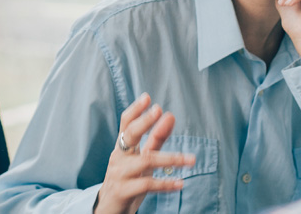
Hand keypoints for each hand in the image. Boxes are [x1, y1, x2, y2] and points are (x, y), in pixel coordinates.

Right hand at [94, 93, 195, 213]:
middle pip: (129, 135)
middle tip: (159, 110)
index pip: (126, 123)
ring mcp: (119, 174)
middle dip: (144, 122)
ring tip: (191, 160)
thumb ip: (156, 139)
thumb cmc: (128, 181)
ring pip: (145, 161)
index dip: (135, 110)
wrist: (109, 210)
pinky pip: (146, 184)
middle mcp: (119, 157)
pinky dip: (165, 183)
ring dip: (170, 158)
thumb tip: (170, 115)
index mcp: (122, 147)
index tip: (148, 97)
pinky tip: (180, 183)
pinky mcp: (123, 191)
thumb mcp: (143, 159)